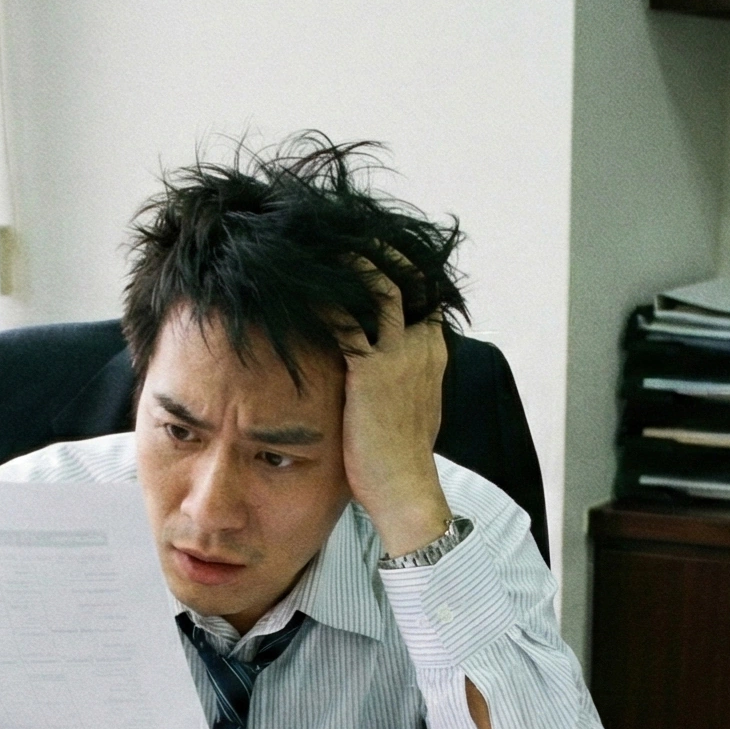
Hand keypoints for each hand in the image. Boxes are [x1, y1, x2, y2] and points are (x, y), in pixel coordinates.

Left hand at [335, 260, 454, 557]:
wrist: (404, 490)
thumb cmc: (400, 458)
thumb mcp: (414, 408)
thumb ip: (404, 379)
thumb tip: (384, 369)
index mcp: (433, 352)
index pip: (421, 293)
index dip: (396, 269)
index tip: (364, 254)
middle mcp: (422, 345)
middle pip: (404, 277)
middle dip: (372, 252)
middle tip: (336, 239)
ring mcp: (400, 354)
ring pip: (379, 286)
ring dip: (348, 265)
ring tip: (315, 248)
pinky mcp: (371, 369)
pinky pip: (347, 318)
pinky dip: (322, 300)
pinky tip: (296, 290)